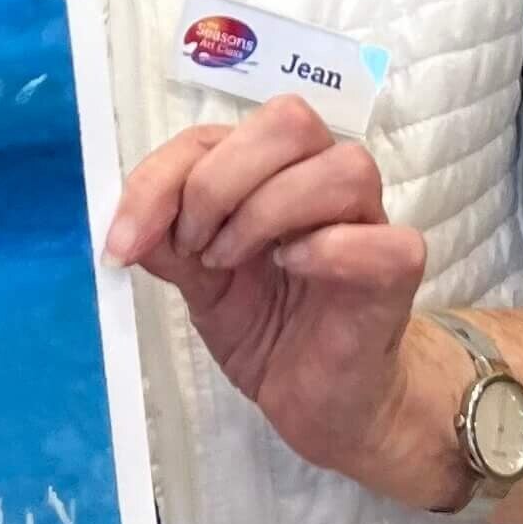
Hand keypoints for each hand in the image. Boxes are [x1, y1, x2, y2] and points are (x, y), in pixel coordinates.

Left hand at [106, 97, 457, 506]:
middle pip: (290, 121)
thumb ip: (164, 242)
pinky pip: (382, 240)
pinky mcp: (398, 273)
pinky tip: (291, 270)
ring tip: (231, 264)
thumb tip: (124, 224)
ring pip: (343, 168)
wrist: (321, 401)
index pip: (216, 132)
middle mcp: (327, 178)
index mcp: (274, 169)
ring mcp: (370, 221)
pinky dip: (328, 249)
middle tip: (195, 245)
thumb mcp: (197, 281)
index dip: (163, 176)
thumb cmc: (267, 325)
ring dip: (268, 211)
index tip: (127, 238)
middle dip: (220, 181)